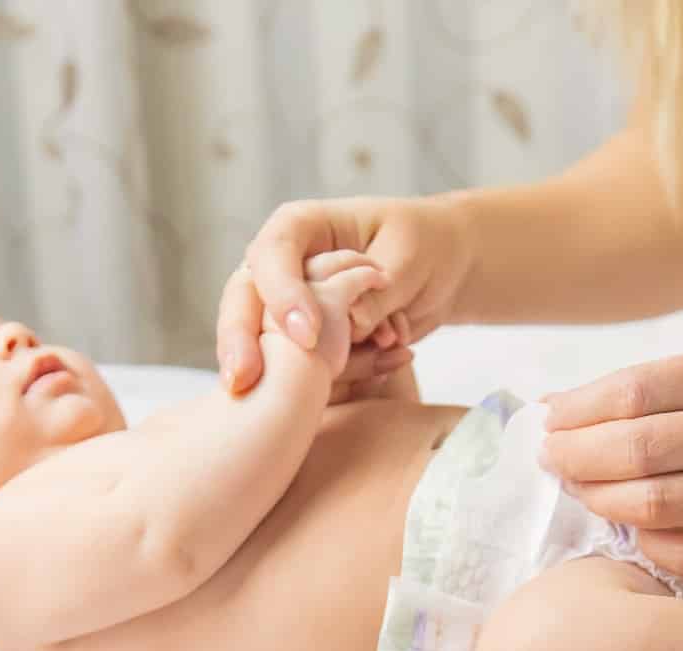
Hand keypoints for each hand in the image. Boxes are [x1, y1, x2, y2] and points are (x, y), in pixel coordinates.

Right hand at [217, 195, 473, 392]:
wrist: (444, 267)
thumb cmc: (425, 244)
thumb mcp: (409, 258)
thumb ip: (378, 294)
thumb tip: (351, 326)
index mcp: (300, 226)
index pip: (272, 255)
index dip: (282, 294)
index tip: (305, 337)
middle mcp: (284, 264)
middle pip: (243, 300)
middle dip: (239, 341)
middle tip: (242, 380)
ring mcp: (291, 302)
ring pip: (261, 338)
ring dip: (288, 368)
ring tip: (298, 391)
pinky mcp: (311, 335)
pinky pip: (306, 361)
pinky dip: (346, 371)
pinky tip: (393, 361)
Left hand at [540, 346, 682, 581]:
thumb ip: (646, 392)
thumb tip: (550, 408)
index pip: (635, 390)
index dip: (578, 413)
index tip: (547, 427)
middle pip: (641, 448)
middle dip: (578, 459)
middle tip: (553, 464)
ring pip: (660, 505)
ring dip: (604, 502)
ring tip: (585, 494)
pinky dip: (648, 545)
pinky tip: (636, 531)